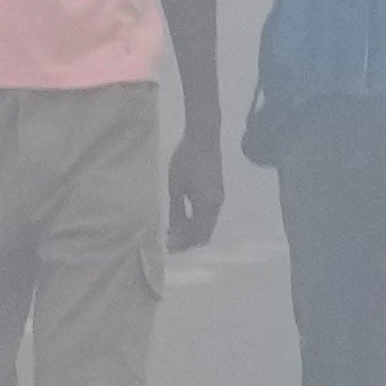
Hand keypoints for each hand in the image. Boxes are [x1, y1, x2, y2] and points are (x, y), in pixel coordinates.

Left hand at [166, 125, 224, 252]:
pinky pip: (208, 215)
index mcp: (206, 206)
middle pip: (204, 234)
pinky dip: (197, 221)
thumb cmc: (186, 160)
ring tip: (173, 231)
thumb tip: (174, 232)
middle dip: (188, 241)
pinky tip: (183, 217)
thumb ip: (176, 211)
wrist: (203, 137)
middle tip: (169, 242)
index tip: (167, 248)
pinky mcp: (217, 192)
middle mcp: (216, 205)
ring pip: (207, 225)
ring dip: (192, 232)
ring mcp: (218, 198)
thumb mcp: (176, 187)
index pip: (196, 235)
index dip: (182, 244)